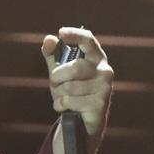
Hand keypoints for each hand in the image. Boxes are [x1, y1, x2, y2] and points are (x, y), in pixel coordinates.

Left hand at [41, 27, 112, 141]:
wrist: (82, 122)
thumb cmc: (72, 92)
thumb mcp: (60, 72)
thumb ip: (53, 55)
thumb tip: (48, 39)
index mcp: (96, 58)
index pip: (88, 41)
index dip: (75, 35)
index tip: (61, 32)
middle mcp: (105, 70)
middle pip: (75, 68)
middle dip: (57, 76)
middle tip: (53, 83)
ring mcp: (104, 88)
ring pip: (70, 86)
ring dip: (58, 93)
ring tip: (61, 98)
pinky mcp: (100, 104)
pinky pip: (70, 101)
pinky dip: (60, 105)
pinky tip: (64, 108)